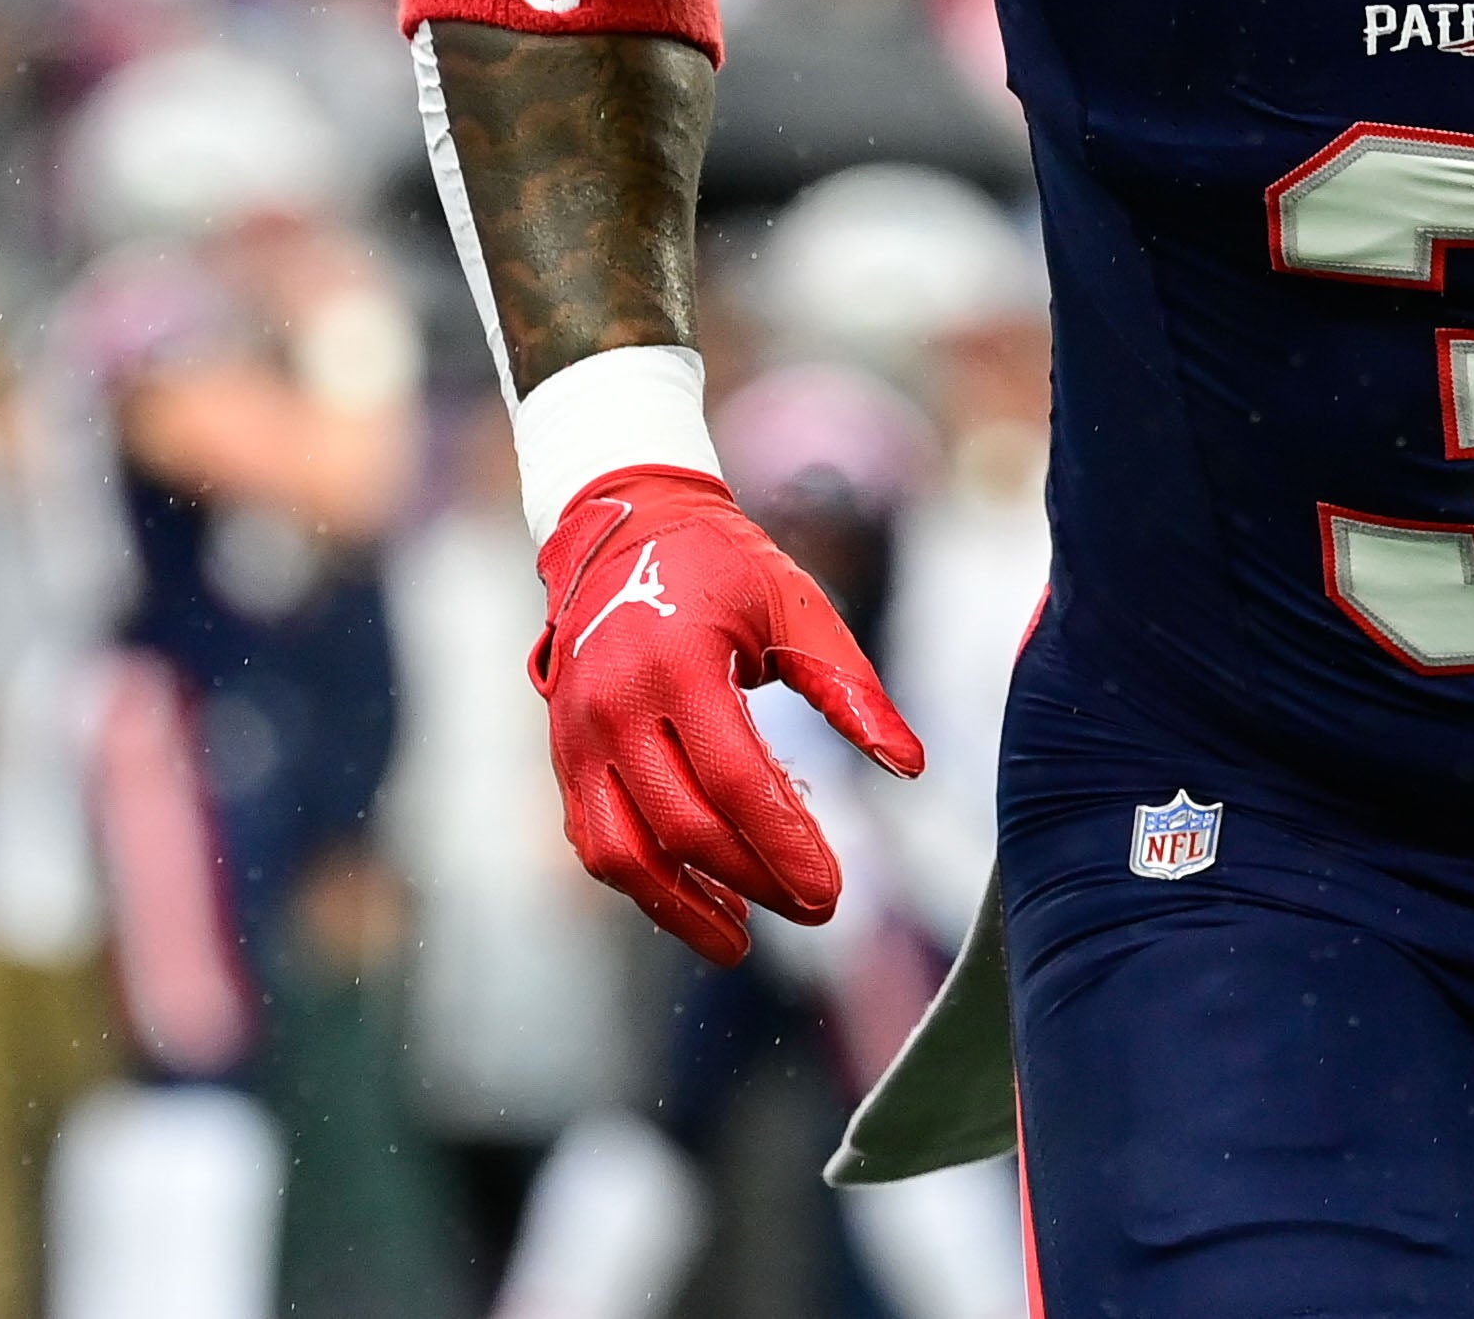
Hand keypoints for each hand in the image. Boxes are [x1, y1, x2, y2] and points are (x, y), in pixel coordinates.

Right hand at [532, 465, 925, 963]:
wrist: (623, 530)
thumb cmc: (724, 569)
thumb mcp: (797, 610)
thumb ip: (852, 689)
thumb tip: (909, 767)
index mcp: (678, 664)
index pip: (735, 782)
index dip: (784, 846)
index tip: (830, 892)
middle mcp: (616, 706)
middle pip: (684, 827)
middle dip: (754, 880)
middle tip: (817, 907)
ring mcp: (578, 736)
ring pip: (622, 854)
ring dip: (682, 909)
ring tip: (741, 941)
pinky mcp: (564, 756)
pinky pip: (595, 840)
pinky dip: (643, 883)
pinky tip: (696, 904)